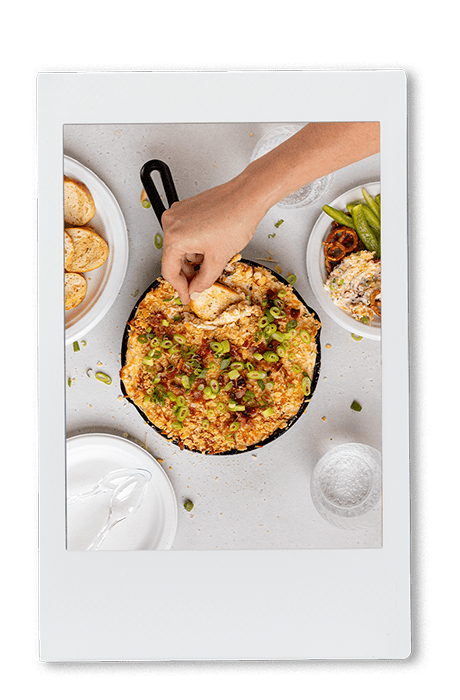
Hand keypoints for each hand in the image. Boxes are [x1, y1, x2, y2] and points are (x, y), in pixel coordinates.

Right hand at [161, 173, 265, 303]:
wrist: (248, 196)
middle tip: (198, 285)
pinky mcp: (186, 208)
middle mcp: (171, 223)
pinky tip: (210, 247)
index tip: (187, 296)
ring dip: (193, 259)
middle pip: (173, 258)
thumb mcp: (218, 259)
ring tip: (211, 260)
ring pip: (180, 246)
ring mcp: (178, 214)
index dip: (180, 288)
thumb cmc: (235, 219)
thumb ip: (203, 281)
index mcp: (175, 237)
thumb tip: (195, 290)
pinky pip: (185, 234)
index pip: (169, 271)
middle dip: (187, 273)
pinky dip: (195, 245)